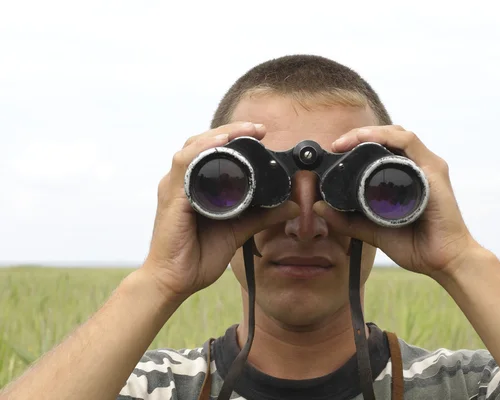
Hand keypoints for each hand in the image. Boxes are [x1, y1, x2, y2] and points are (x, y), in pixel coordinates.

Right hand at [143, 122, 299, 301]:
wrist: (175, 281)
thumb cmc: (199, 255)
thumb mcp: (239, 231)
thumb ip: (262, 216)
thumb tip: (291, 206)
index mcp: (196, 186)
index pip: (213, 151)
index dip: (234, 138)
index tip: (261, 134)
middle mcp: (182, 182)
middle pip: (204, 143)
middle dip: (232, 132)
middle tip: (259, 130)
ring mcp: (174, 187)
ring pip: (194, 147)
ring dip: (220, 135)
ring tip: (246, 131)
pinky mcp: (172, 197)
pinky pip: (184, 164)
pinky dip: (203, 150)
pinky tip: (220, 144)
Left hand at [313, 125, 481, 276]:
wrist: (445, 262)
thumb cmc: (417, 246)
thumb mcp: (373, 231)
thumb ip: (348, 221)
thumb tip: (319, 207)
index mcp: (407, 177)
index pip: (383, 148)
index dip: (358, 143)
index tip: (335, 151)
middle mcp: (419, 167)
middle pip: (388, 137)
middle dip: (360, 135)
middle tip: (337, 145)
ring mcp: (427, 167)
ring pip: (397, 134)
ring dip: (369, 133)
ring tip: (346, 141)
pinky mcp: (433, 171)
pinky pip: (408, 142)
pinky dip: (387, 137)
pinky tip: (368, 140)